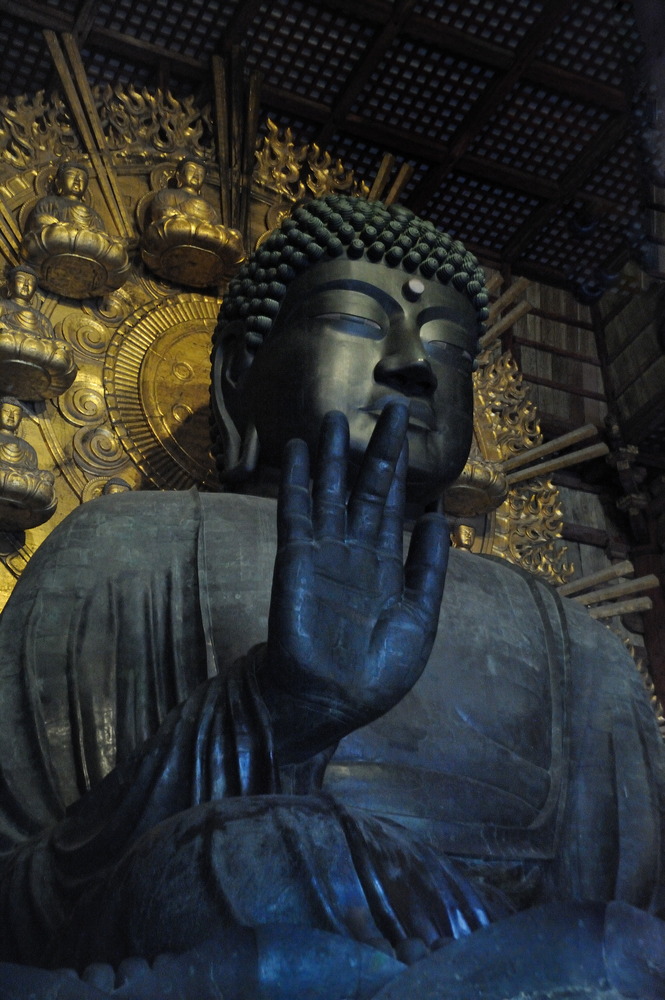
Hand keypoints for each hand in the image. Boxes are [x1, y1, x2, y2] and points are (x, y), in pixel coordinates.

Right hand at [262, 404, 448, 759]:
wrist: (329, 701)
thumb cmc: (377, 670)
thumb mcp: (419, 619)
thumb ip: (428, 568)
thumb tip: (441, 518)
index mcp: (386, 564)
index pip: (394, 503)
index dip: (399, 466)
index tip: (405, 430)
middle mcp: (355, 551)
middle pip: (366, 488)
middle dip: (377, 450)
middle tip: (390, 408)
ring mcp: (323, 552)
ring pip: (329, 493)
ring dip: (330, 457)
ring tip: (333, 419)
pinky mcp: (295, 559)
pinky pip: (295, 512)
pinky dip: (296, 481)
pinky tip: (296, 451)